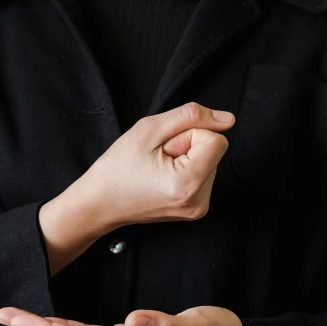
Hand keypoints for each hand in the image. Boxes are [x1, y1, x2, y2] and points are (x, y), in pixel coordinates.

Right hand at [76, 101, 235, 229]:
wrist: (99, 203)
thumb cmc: (116, 169)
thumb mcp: (148, 129)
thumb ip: (191, 116)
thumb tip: (227, 119)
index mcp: (187, 184)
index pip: (216, 140)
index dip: (189, 135)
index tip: (165, 148)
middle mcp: (198, 201)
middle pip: (213, 151)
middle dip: (187, 146)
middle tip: (157, 159)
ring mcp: (198, 208)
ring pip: (209, 161)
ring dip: (185, 158)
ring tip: (157, 169)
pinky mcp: (196, 208)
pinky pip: (203, 174)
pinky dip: (185, 169)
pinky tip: (162, 177)